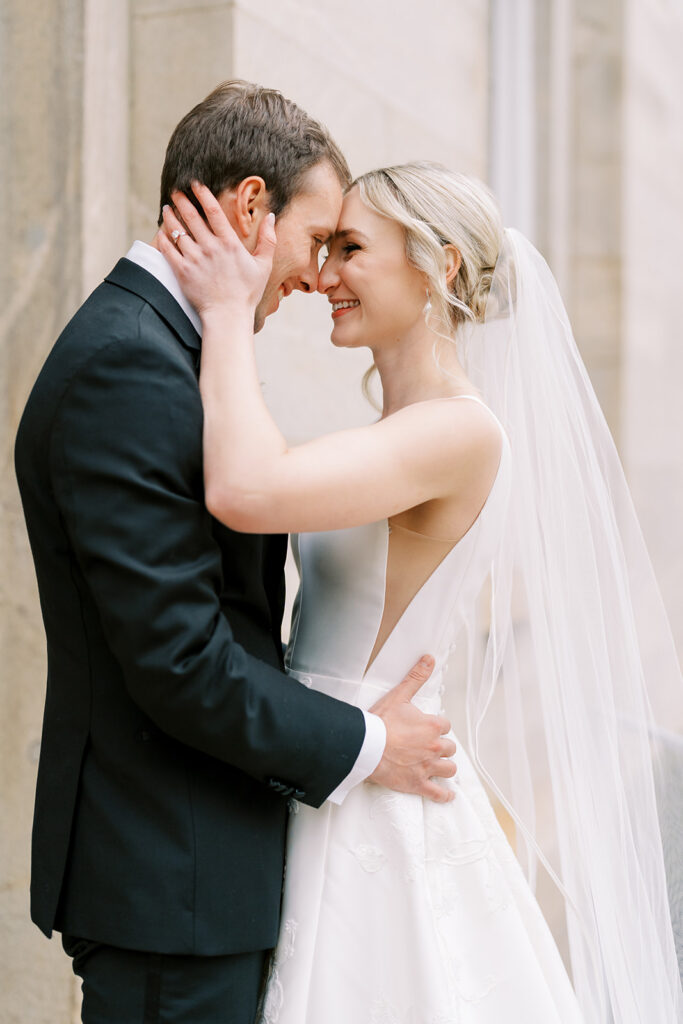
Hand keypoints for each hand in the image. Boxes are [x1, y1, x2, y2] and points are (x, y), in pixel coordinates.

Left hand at [157, 182, 275, 317]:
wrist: (228, 316)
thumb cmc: (247, 293)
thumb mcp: (264, 265)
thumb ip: (268, 239)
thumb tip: (271, 216)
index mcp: (229, 243)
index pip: (213, 211)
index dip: (202, 194)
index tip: (195, 184)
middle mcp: (210, 248)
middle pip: (191, 216)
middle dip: (182, 201)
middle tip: (176, 192)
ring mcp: (194, 259)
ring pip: (177, 231)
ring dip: (170, 217)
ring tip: (167, 210)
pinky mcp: (182, 271)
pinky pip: (168, 249)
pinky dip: (163, 238)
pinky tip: (161, 231)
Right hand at [368, 655, 456, 802]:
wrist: (365, 747)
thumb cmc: (380, 722)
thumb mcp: (399, 695)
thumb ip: (416, 677)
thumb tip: (429, 659)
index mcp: (432, 726)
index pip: (445, 725)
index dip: (437, 726)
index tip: (429, 728)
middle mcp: (434, 748)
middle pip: (449, 748)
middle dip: (441, 747)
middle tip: (430, 746)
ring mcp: (427, 767)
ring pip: (449, 769)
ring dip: (445, 767)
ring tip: (439, 766)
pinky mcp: (418, 784)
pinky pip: (438, 793)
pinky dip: (444, 795)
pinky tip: (447, 794)